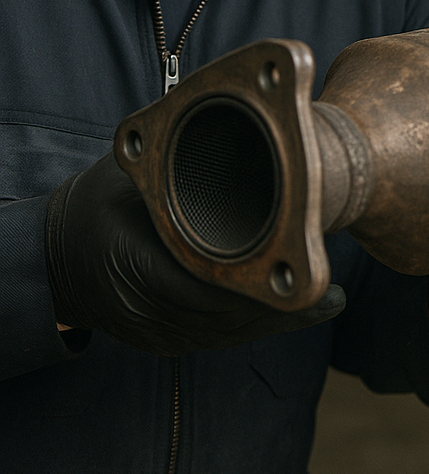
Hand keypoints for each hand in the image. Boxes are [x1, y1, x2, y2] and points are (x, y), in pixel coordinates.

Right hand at [45, 153, 344, 354]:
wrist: (56, 258)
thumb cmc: (96, 208)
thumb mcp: (127, 180)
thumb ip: (176, 171)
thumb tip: (240, 131)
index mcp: (134, 267)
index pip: (204, 284)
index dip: (254, 280)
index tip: (296, 264)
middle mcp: (145, 312)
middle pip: (223, 317)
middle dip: (276, 305)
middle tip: (327, 294)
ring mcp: (154, 334)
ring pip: (225, 334)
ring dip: (274, 321)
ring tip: (322, 305)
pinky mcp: (165, 341)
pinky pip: (217, 340)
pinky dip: (256, 327)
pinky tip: (292, 317)